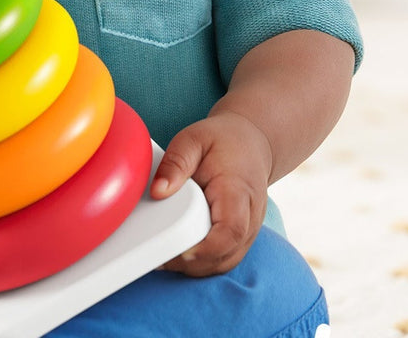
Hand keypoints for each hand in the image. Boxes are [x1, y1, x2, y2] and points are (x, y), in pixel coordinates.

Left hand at [149, 109, 272, 276]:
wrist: (250, 143)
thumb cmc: (222, 140)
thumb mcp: (194, 140)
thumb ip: (176, 162)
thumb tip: (158, 191)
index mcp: (239, 191)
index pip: (231, 230)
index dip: (207, 248)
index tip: (183, 253)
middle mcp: (250, 216)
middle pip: (226, 254)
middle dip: (193, 263)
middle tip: (159, 257)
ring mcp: (249, 230)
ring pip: (226, 262)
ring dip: (197, 267)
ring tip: (164, 258)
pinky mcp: (242, 237)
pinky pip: (224, 258)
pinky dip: (204, 263)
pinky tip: (179, 255)